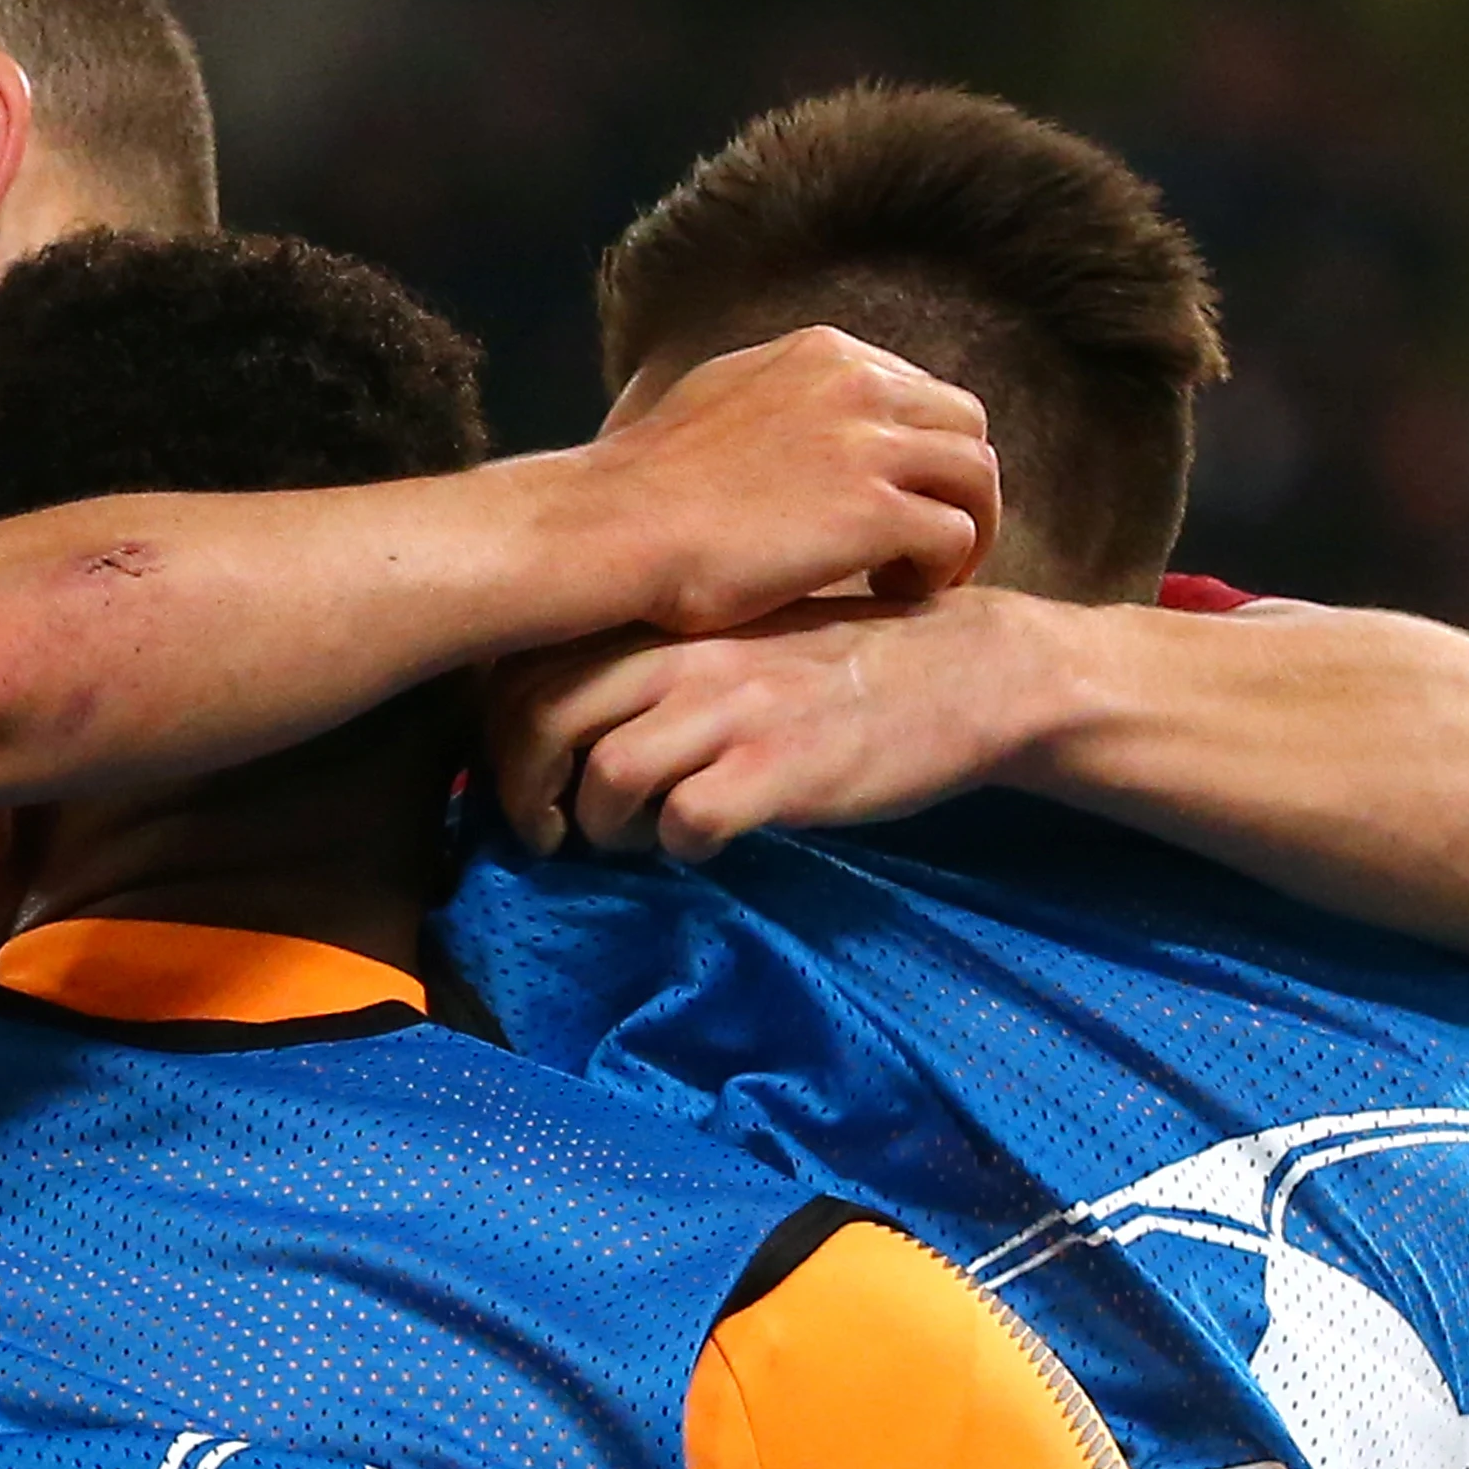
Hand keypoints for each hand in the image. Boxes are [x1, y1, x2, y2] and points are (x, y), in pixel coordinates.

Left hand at [491, 590, 1065, 860]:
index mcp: (671, 623)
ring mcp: (736, 712)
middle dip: (524, 790)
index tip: (522, 778)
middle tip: (547, 831)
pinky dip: (678, 846)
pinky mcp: (782, 770)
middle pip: (543, 718)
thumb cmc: (841, 665)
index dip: (500, 733)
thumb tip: (559, 718)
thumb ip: (655, 664)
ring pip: (607, 776)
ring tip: (631, 839)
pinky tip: (704, 843)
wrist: (968, 673)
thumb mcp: (737, 639)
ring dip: (602, 827)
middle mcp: (691, 657)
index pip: (533, 664)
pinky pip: (686, 822)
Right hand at [570, 327, 997, 635]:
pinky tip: (890, 595)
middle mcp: (857, 385)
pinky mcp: (873, 512)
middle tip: (927, 542)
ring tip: (918, 576)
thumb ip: (773, 398)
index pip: (917, 391)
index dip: (919, 452)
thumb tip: (784, 420)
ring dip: (962, 530)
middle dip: (957, 486)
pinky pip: (953, 535)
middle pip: (965, 426)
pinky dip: (938, 571)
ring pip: (976, 477)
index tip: (895, 499)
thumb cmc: (640, 487)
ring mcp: (869, 446)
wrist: (611, 528)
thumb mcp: (714, 400)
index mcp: (822, 355)